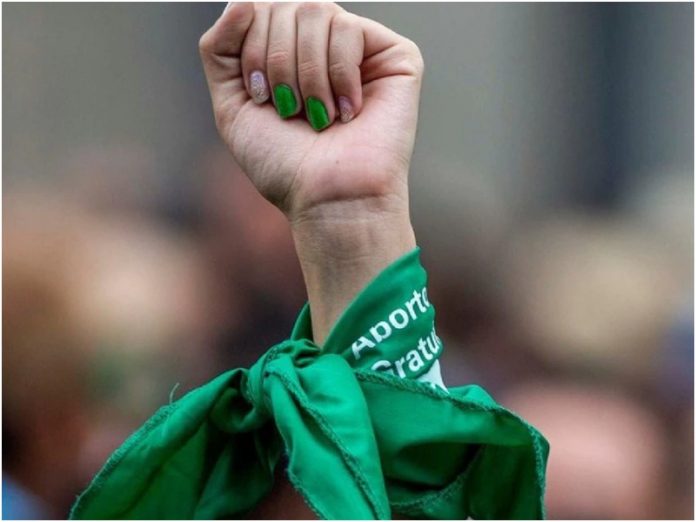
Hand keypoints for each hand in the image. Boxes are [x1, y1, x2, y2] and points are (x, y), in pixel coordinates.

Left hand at [199, 2, 423, 221]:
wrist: (326, 198)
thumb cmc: (283, 163)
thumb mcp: (231, 104)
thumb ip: (220, 48)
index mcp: (289, 54)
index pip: (259, 7)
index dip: (251, 48)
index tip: (260, 97)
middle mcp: (324, 46)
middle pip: (285, 5)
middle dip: (276, 62)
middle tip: (289, 109)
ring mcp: (360, 49)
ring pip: (316, 11)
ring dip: (305, 74)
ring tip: (318, 116)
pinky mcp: (395, 56)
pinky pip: (348, 29)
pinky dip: (337, 74)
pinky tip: (347, 112)